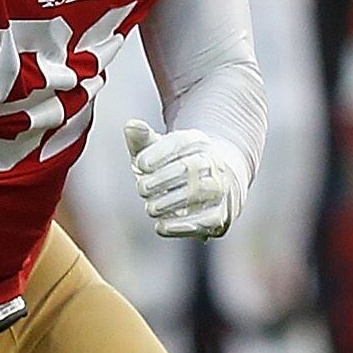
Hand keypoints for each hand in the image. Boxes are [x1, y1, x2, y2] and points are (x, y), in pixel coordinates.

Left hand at [122, 120, 250, 239]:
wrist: (214, 183)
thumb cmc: (174, 166)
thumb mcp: (157, 151)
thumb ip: (142, 140)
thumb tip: (131, 126)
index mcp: (198, 142)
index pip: (180, 143)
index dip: (158, 153)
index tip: (141, 164)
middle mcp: (214, 163)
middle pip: (189, 168)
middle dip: (161, 179)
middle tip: (142, 188)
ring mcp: (221, 190)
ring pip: (198, 193)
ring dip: (169, 202)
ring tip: (151, 208)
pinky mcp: (221, 216)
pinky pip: (206, 221)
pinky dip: (181, 226)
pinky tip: (161, 226)